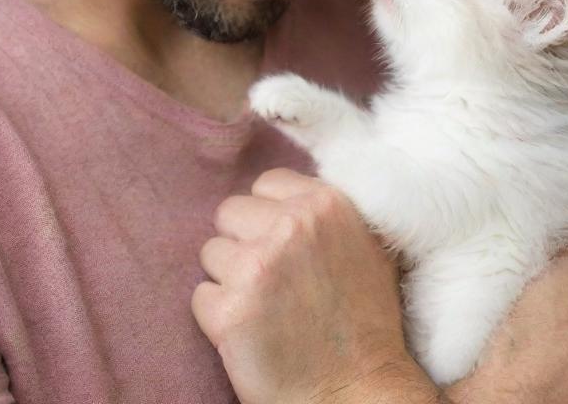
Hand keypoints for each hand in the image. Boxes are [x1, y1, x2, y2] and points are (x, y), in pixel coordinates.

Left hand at [191, 167, 427, 403]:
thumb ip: (328, 212)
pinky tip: (250, 333)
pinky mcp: (230, 310)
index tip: (280, 244)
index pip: (265, 184)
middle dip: (243, 243)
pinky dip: (217, 317)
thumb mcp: (366, 245)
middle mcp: (290, 225)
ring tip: (263, 308)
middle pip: (230, 213)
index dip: (267, 215)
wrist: (357, 392)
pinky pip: (201, 297)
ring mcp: (258, 265)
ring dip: (229, 280)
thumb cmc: (366, 324)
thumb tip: (287, 193)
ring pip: (211, 253)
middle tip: (270, 280)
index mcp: (325, 203)